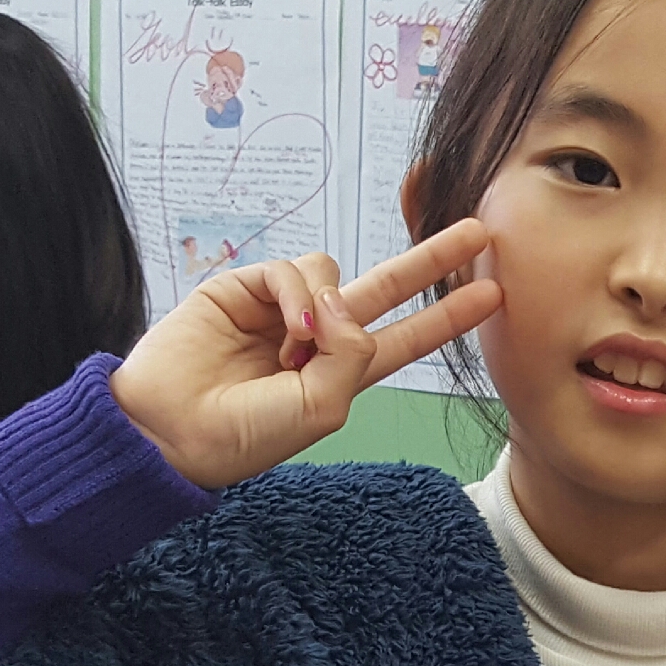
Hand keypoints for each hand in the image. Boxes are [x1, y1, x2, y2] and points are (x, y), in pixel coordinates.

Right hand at [111, 222, 498, 488]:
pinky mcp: (244, 287)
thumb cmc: (246, 434)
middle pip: (388, 287)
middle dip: (431, 259)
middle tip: (478, 231)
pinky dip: (295, 296)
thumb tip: (343, 301)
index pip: (406, 337)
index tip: (492, 295)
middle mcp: (318, 336)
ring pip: (332, 272)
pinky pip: (290, 269)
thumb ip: (353, 354)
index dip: (447, 316)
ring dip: (325, 306)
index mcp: (344, 372)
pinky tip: (282, 332)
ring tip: (297, 349)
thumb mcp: (323, 407)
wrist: (173, 429)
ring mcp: (281, 309)